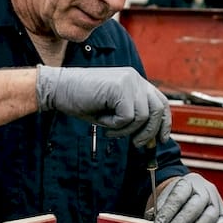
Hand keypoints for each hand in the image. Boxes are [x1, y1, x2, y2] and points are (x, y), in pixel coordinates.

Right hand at [36, 66, 169, 146]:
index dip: (164, 122)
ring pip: (143, 116)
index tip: (161, 139)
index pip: (160, 102)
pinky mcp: (119, 88)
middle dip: (150, 132)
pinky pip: (128, 117)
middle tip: (137, 144)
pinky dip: (115, 125)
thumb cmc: (82, 100)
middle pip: (158, 109)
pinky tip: (102, 120)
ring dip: (126, 130)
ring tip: (109, 128)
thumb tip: (150, 136)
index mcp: (134, 81)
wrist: (58, 89)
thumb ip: (131, 116)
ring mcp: (128, 81)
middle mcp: (135, 78)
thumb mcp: (112, 110)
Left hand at [154, 173, 222, 222]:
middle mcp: (206, 189)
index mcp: (189, 182)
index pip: (179, 195)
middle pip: (195, 206)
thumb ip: (157, 212)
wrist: (188, 196)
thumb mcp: (163, 200)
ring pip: (209, 218)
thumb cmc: (175, 199)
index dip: (168, 212)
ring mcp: (217, 201)